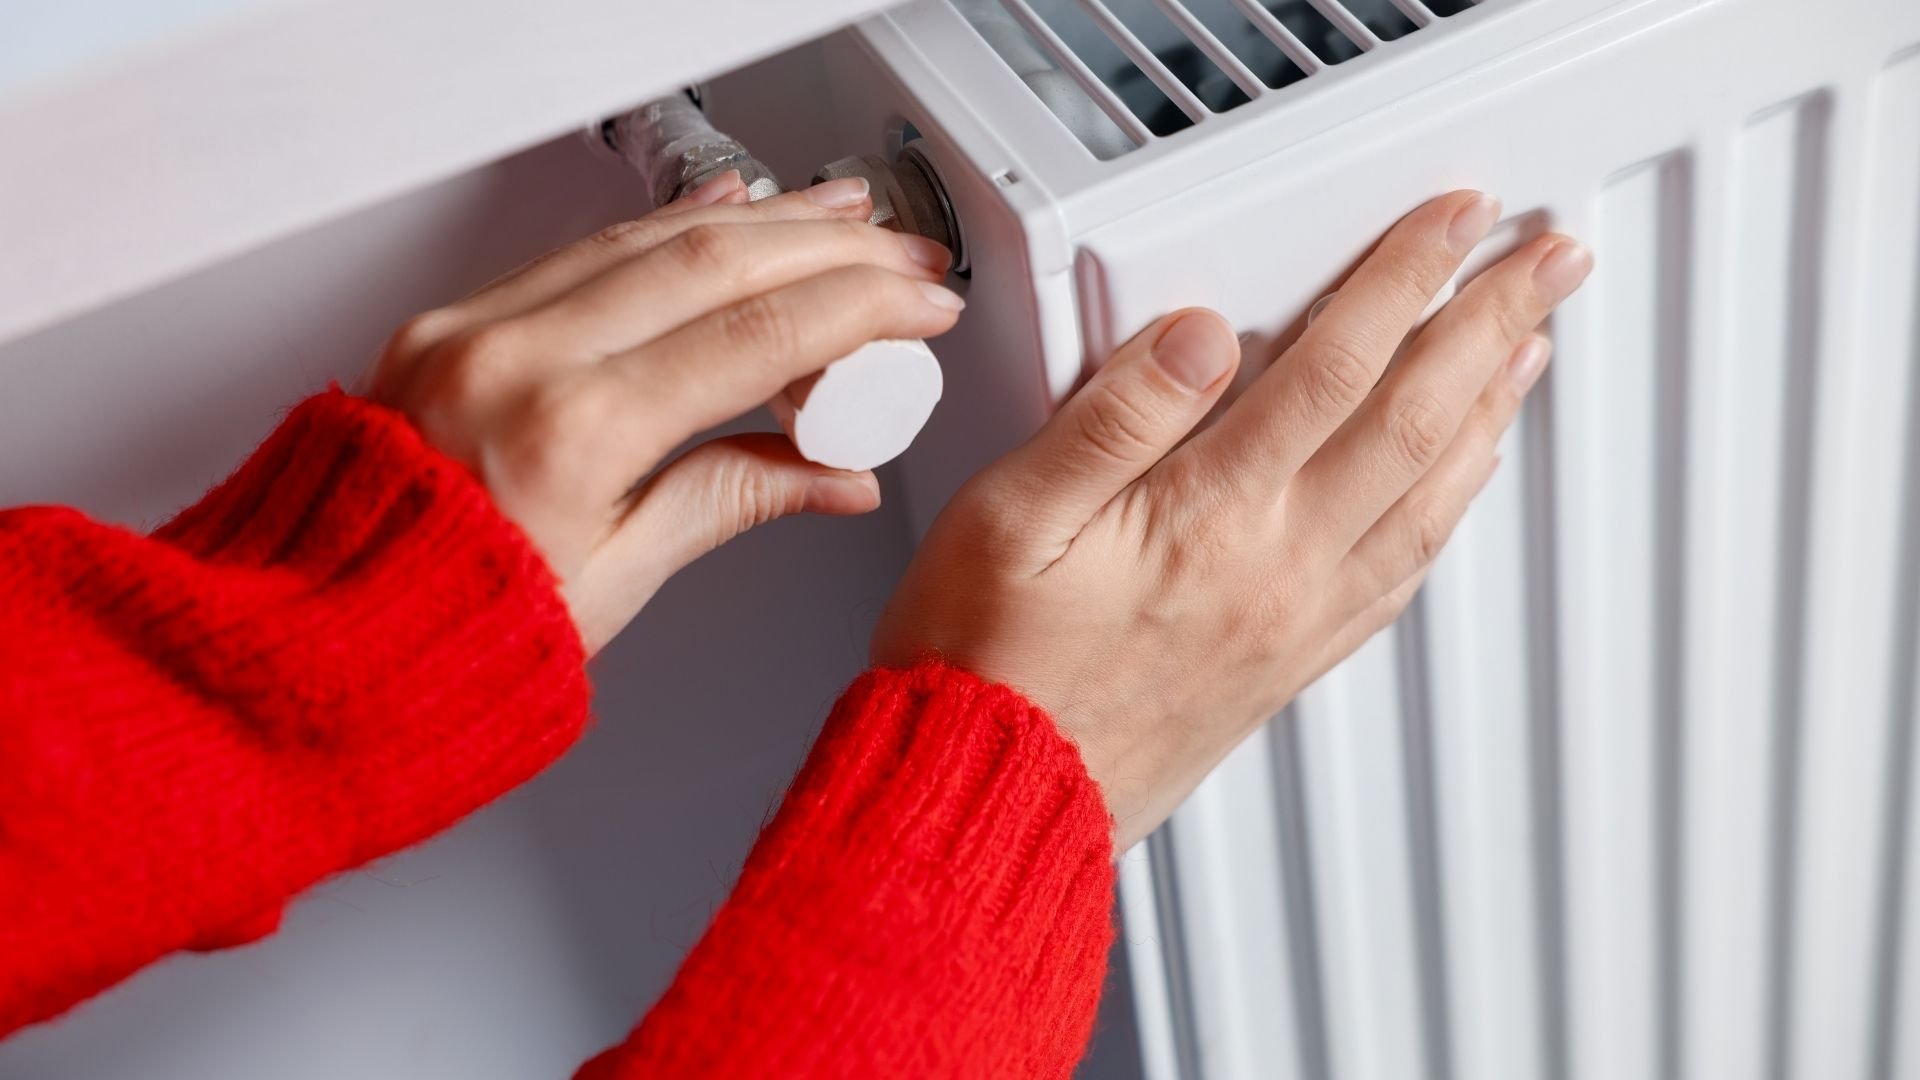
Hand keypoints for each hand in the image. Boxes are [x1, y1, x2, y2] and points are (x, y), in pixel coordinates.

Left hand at [368, 170, 964, 651]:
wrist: (311, 642)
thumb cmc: (446, 637)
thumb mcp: (616, 582)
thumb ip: (729, 501)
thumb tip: (833, 475)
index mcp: (571, 433)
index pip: (754, 335)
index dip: (860, 308)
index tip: (918, 306)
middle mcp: (516, 357)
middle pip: (712, 262)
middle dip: (829, 247)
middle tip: (900, 255)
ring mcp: (473, 327)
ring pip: (647, 237)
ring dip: (758, 220)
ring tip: (836, 216)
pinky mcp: (448, 319)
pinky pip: (578, 248)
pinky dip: (664, 227)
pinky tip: (723, 213)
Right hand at [873, 191, 1591, 848]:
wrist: (997, 795)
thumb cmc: (987, 664)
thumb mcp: (1009, 515)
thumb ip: (1112, 418)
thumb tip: (1197, 336)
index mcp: (1210, 517)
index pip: (1335, 365)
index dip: (1404, 277)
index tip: (1451, 221)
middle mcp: (1275, 568)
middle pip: (1414, 420)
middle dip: (1490, 325)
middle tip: (1546, 264)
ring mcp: (1294, 620)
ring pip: (1429, 499)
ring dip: (1490, 411)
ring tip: (1527, 351)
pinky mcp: (1289, 663)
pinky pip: (1402, 575)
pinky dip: (1451, 510)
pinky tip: (1459, 486)